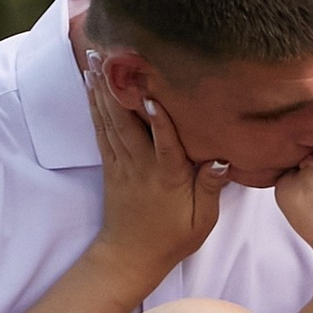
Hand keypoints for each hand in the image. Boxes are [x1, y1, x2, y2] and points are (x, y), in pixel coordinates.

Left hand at [86, 58, 226, 284]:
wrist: (130, 256)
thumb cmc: (171, 237)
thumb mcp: (202, 219)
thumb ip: (210, 188)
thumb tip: (222, 160)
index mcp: (168, 178)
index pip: (164, 145)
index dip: (160, 121)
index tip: (152, 97)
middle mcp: (141, 166)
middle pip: (126, 123)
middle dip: (117, 88)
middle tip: (108, 55)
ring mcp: (122, 164)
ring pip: (109, 122)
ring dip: (101, 90)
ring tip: (93, 59)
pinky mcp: (110, 166)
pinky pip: (101, 131)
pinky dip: (95, 107)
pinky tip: (90, 87)